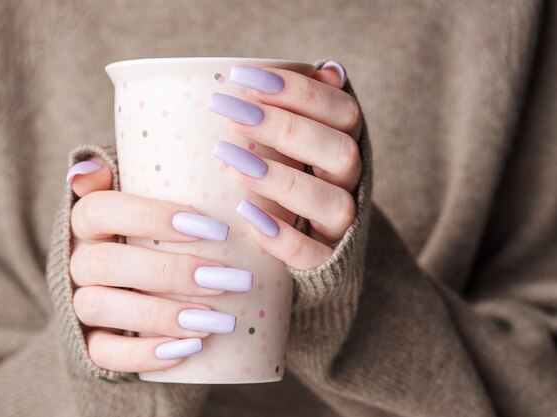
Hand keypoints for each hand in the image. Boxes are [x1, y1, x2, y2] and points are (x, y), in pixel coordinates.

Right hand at [66, 161, 251, 372]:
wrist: (128, 286)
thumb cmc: (149, 233)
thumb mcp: (146, 198)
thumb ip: (138, 177)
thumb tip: (89, 169)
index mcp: (87, 221)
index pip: (102, 209)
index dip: (152, 217)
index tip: (212, 227)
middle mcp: (76, 260)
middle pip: (107, 264)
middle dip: (171, 272)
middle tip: (227, 279)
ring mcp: (78, 302)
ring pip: (101, 307)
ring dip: (160, 315)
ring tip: (214, 321)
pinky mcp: (86, 341)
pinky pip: (102, 353)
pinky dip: (144, 355)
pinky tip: (187, 351)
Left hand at [209, 61, 361, 269]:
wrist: (317, 255)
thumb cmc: (297, 185)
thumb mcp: (301, 149)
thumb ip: (309, 113)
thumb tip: (330, 69)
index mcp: (346, 149)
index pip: (343, 113)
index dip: (301, 92)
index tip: (244, 77)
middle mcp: (351, 186)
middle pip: (340, 152)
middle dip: (286, 128)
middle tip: (229, 112)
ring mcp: (342, 229)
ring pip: (332, 203)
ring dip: (281, 179)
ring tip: (228, 160)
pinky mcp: (326, 265)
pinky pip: (313, 255)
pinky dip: (282, 237)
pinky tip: (246, 215)